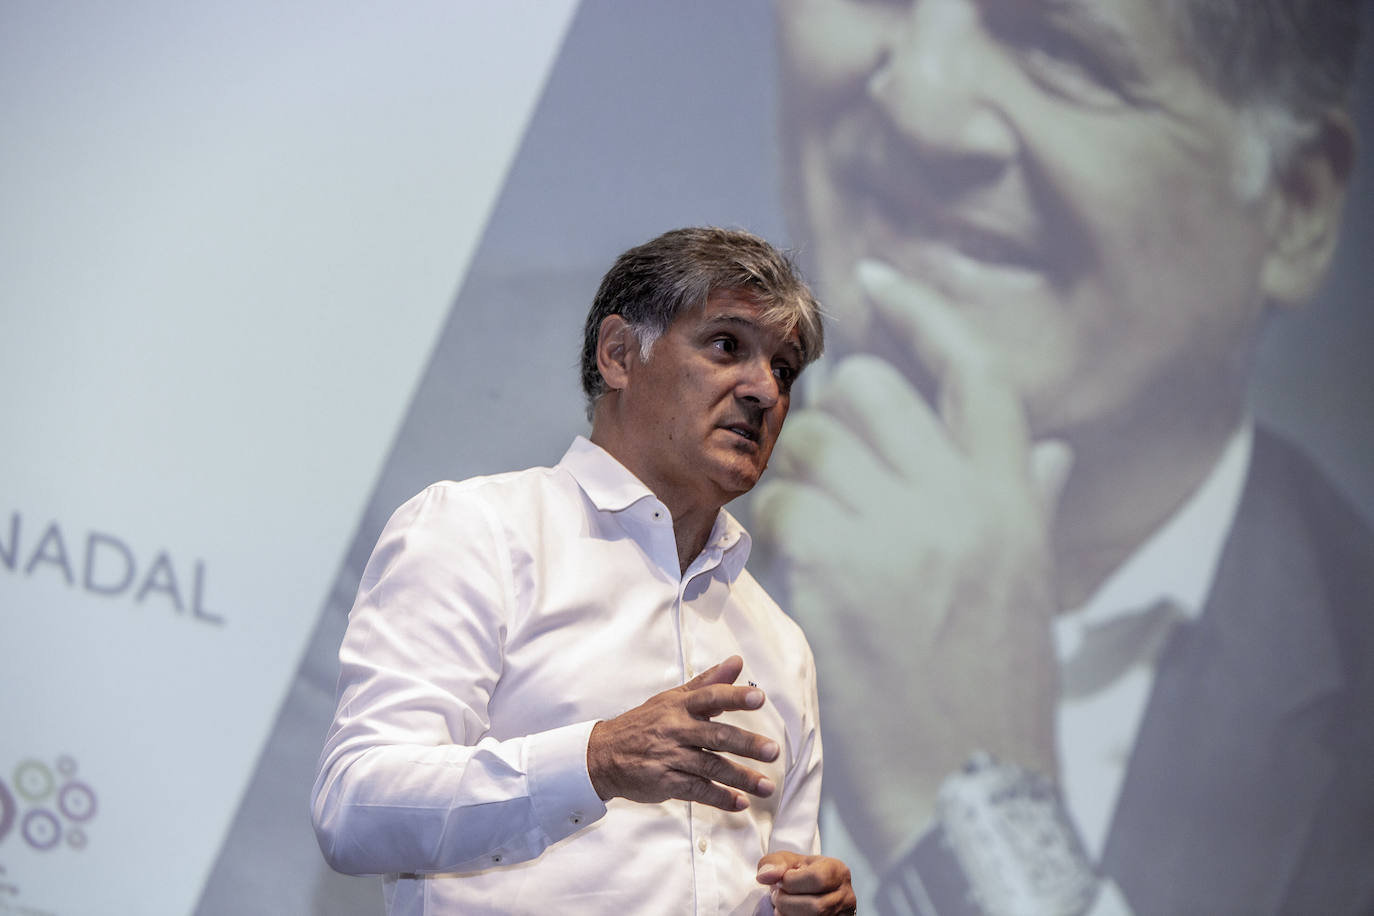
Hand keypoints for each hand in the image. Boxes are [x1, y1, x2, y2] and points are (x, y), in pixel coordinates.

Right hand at [586, 656, 779, 811]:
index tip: (759, 697)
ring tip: (767, 786)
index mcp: (679, 706)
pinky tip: (740, 803)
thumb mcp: (672, 698)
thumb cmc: (644, 723)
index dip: (735, 696)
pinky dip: (720, 798)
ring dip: (741, 778)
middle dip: (746, 744)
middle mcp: (675, 729)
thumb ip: (708, 682)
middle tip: (773, 750)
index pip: (710, 697)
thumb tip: (737, 662)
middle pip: (716, 736)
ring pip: (711, 767)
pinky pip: (697, 791)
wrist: (603, 755)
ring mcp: (670, 757)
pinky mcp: (665, 782)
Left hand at [753, 259, 1068, 862]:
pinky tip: (799, 563)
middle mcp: (959, 501)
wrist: (967, 782)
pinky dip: (777, 526)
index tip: (876, 277)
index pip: (973, 369)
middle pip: (870, 393)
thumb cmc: (997, 681)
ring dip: (798, 474)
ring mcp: (895, 534)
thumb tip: (1052, 444)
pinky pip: (780, 506)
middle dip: (839, 416)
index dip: (923, 312)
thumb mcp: (1031, 582)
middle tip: (833, 462)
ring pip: (811, 446)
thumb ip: (1030, 499)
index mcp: (1012, 497)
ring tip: (815, 524)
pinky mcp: (834, 574)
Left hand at [756, 851, 855, 914]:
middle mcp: (845, 895)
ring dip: (787, 914)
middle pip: (816, 906)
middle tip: (777, 895)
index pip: (817, 878)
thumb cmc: (802, 873)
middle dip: (787, 902)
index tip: (783, 880)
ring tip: (781, 904)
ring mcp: (842, 914)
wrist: (813, 889)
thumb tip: (765, 876)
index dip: (792, 882)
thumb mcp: (789, 861)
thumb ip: (774, 863)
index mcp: (837, 871)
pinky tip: (788, 914)